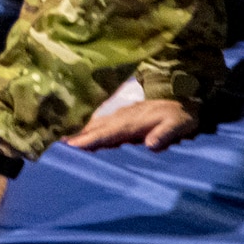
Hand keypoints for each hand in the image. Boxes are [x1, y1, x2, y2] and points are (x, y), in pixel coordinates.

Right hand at [64, 98, 201, 151]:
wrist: (183, 97)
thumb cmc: (181, 116)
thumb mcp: (179, 125)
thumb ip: (165, 134)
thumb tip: (150, 145)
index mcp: (133, 122)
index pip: (108, 133)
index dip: (91, 140)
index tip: (74, 146)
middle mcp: (123, 118)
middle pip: (97, 129)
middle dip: (78, 137)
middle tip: (59, 146)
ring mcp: (121, 115)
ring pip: (97, 124)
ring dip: (81, 132)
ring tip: (64, 140)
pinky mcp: (122, 115)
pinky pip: (102, 122)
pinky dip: (90, 127)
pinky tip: (82, 131)